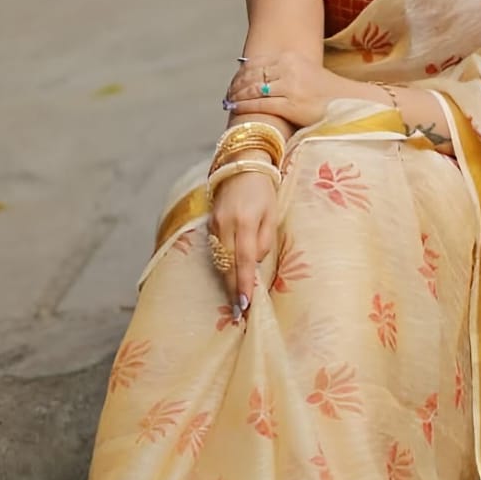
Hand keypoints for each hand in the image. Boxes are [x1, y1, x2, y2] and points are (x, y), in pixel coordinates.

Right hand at [209, 171, 277, 316]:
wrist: (242, 165)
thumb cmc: (263, 192)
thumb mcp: (271, 215)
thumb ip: (263, 241)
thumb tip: (253, 263)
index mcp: (244, 222)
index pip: (243, 260)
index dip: (244, 284)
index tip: (245, 304)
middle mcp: (225, 225)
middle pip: (228, 265)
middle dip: (233, 290)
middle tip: (239, 314)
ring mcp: (214, 225)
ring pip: (220, 260)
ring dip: (227, 282)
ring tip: (234, 304)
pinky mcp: (209, 224)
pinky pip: (216, 251)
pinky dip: (223, 267)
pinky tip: (229, 280)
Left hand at [225, 50, 337, 128]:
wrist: (348, 103)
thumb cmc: (327, 92)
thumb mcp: (305, 72)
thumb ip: (284, 72)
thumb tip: (260, 79)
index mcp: (291, 58)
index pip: (257, 63)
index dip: (241, 73)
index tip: (233, 82)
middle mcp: (289, 69)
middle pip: (252, 75)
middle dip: (236, 85)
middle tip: (227, 93)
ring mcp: (290, 87)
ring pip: (253, 89)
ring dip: (237, 96)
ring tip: (229, 101)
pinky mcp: (291, 105)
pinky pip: (260, 104)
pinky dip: (244, 107)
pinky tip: (236, 109)